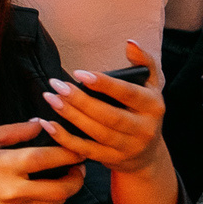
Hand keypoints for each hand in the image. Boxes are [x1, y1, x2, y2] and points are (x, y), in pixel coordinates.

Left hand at [40, 43, 174, 167]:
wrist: (148, 154)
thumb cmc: (144, 111)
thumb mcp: (151, 86)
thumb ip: (143, 62)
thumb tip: (130, 43)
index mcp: (153, 106)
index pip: (128, 93)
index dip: (104, 84)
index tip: (79, 73)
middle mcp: (144, 129)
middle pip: (109, 115)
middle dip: (80, 100)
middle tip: (57, 85)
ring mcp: (128, 148)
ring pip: (96, 133)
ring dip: (70, 116)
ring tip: (50, 98)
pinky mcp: (112, 160)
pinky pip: (86, 151)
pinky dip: (65, 139)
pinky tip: (48, 124)